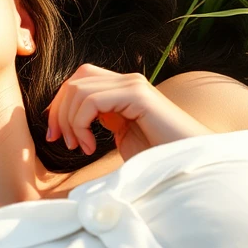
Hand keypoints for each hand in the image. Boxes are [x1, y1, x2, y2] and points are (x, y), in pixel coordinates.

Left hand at [45, 63, 215, 163]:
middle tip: (63, 141)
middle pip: (74, 80)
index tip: (55, 134)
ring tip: (81, 147)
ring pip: (78, 88)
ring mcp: (133, 85)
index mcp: (122, 89)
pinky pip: (92, 100)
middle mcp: (128, 81)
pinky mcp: (138, 95)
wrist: (193, 166)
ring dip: (70, 121)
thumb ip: (98, 121)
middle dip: (58, 111)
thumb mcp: (121, 136)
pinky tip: (92, 146)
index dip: (58, 105)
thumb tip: (63, 124)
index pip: (78, 81)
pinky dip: (81, 124)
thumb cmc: (159, 158)